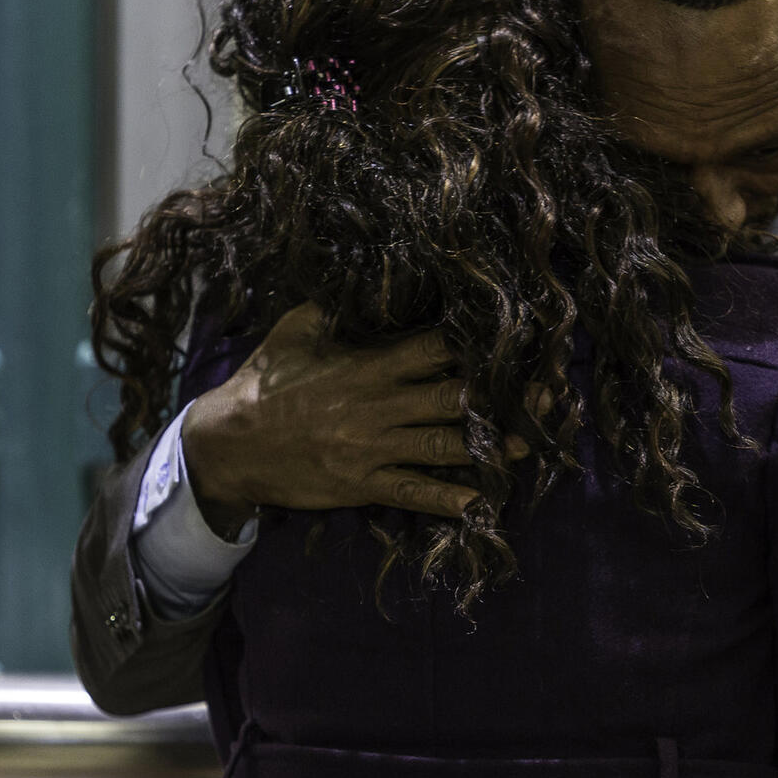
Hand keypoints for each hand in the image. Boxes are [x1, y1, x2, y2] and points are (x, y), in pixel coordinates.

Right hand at [181, 302, 522, 531]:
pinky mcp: (363, 483)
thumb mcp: (298, 327)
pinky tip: (481, 501)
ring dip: (491, 446)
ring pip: (443, 446)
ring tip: (532, 444)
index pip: (436, 347)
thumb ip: (340, 307)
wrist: (229, 443)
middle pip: (455, 397)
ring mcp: (373, 448)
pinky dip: (448, 499)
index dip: (478, 342)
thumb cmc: (266, 378)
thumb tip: (373, 276)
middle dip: (502, 395)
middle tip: (548, 392)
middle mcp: (379, 405)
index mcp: (368, 363)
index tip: (515, 336)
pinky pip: (413, 492)